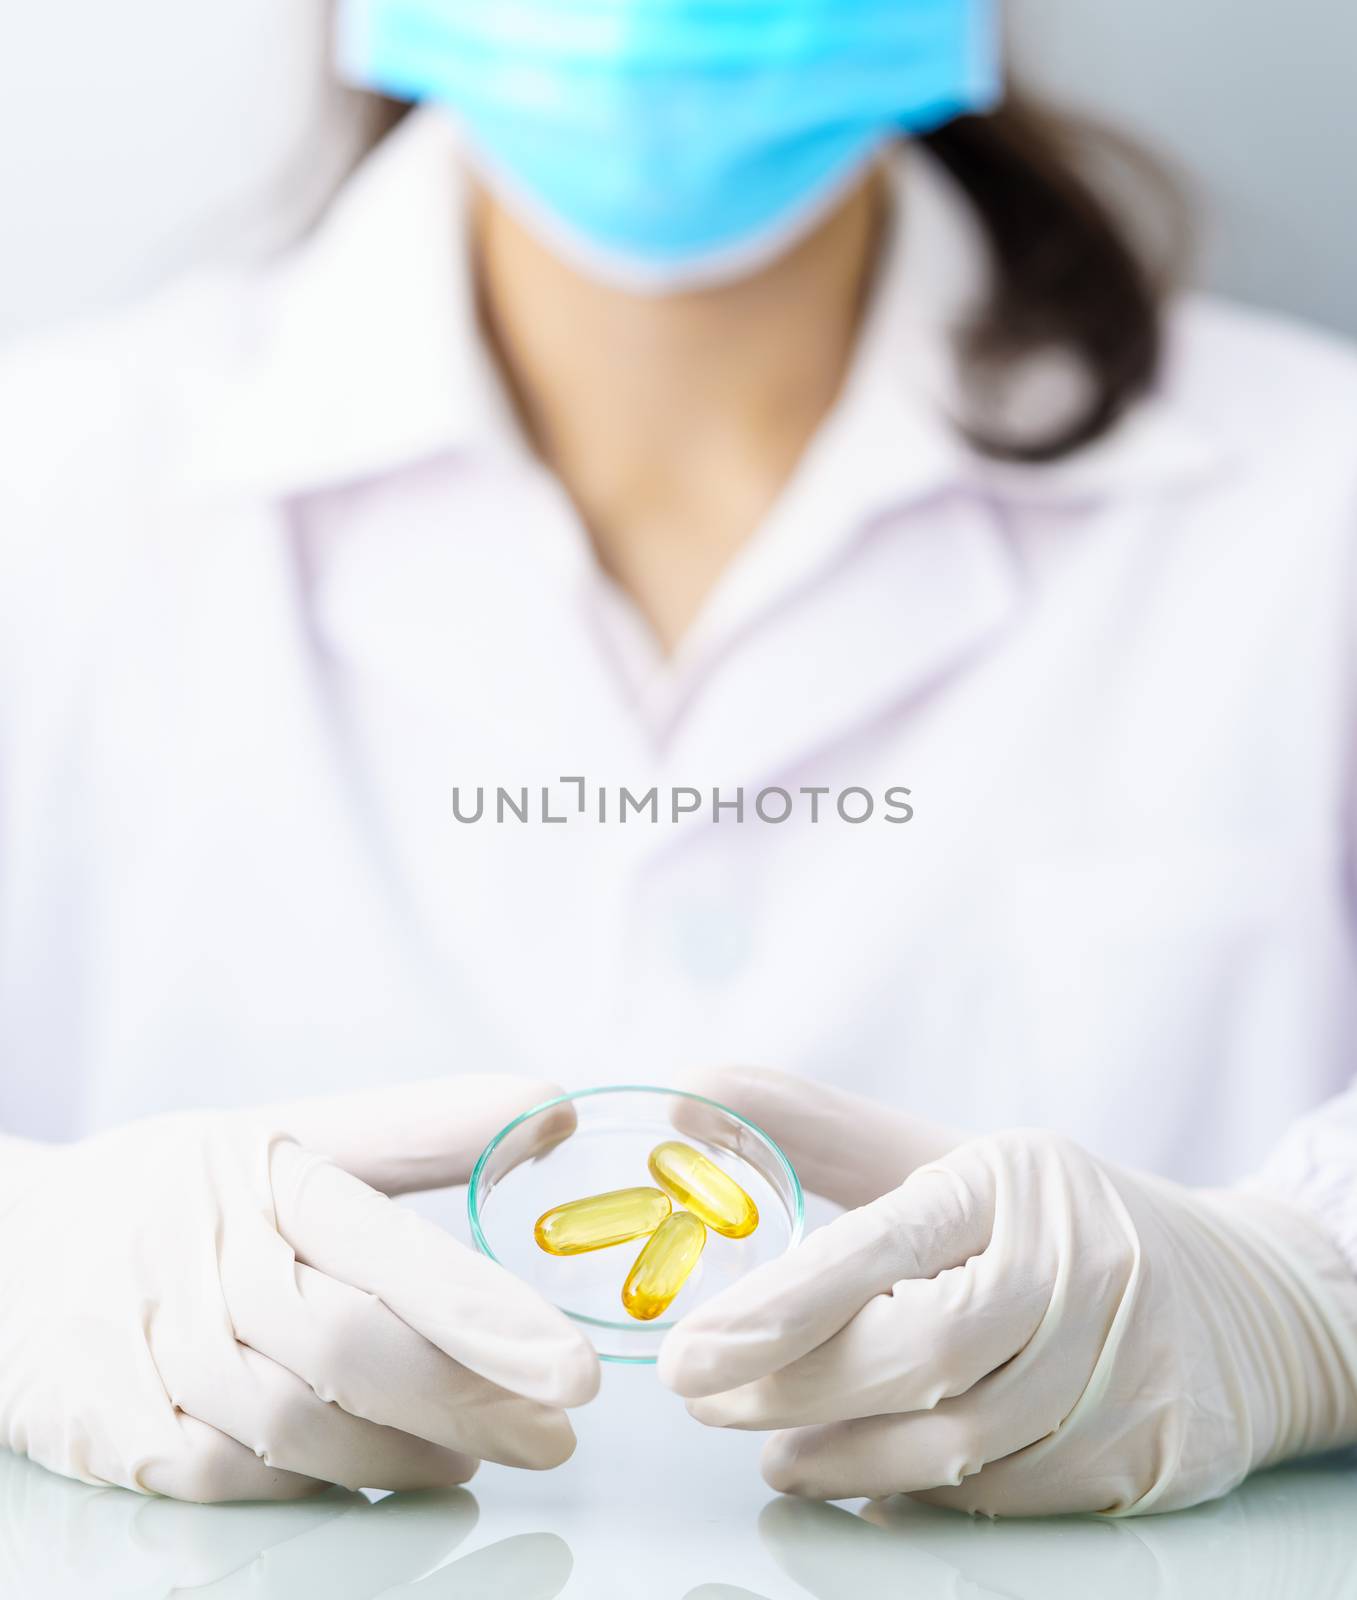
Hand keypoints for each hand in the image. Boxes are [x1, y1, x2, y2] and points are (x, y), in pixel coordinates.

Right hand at [0, 1078, 598, 1500]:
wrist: (10, 1248)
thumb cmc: (178, 1189)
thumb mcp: (290, 1133)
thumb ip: (425, 1128)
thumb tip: (555, 1110)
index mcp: (266, 1181)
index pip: (387, 1248)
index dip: (484, 1312)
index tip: (573, 1368)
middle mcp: (212, 1267)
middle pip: (358, 1350)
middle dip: (470, 1400)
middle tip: (559, 1429)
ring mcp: (161, 1356)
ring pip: (306, 1427)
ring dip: (410, 1450)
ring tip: (487, 1450)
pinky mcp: (124, 1432)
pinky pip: (241, 1476)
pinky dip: (323, 1482)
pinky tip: (385, 1471)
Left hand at [660, 1067, 1356, 1514]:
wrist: (1238, 1294)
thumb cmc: (1049, 1217)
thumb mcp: (944, 1158)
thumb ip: (813, 1131)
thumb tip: (687, 1091)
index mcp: (1012, 1181)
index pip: (889, 1238)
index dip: (786, 1300)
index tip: (692, 1347)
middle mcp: (1074, 1267)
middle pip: (917, 1352)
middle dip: (790, 1387)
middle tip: (702, 1396)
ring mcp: (1119, 1367)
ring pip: (954, 1443)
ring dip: (840, 1459)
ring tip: (768, 1450)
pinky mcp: (1147, 1452)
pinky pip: (1005, 1496)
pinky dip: (917, 1493)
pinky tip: (861, 1477)